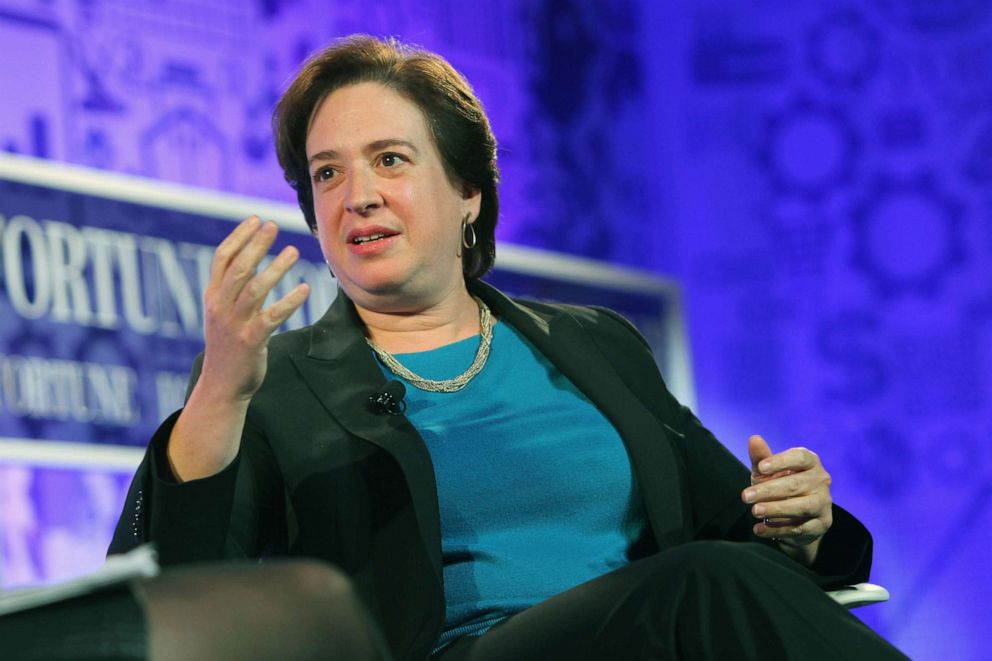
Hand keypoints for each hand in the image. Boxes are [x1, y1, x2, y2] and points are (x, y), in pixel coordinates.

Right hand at [199, 216, 309, 402]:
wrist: (222, 385)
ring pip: (254, 289)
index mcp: (213, 297)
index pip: (222, 259)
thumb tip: (247, 260)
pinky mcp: (251, 341)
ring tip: (293, 251)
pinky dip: (289, 302)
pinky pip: (272, 317)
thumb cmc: (228, 345)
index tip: (256, 220)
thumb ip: (231, 289)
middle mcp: (220, 307)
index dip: (239, 237)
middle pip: (238, 269)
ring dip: (275, 268)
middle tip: (273, 225)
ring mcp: (235, 324)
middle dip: (256, 245)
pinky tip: (304, 289)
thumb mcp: (221, 313)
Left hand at [742, 435, 832, 563]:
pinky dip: (778, 529)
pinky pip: (799, 528)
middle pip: (795, 484)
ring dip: (776, 509)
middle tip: (745, 496)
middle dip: (768, 490)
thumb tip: (754, 438)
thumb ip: (761, 457)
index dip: (781, 461)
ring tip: (754, 511)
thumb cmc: (779, 486)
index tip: (761, 468)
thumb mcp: (767, 472)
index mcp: (810, 462)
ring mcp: (824, 503)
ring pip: (801, 507)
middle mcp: (821, 480)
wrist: (795, 518)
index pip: (800, 457)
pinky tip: (759, 529)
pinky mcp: (822, 524)